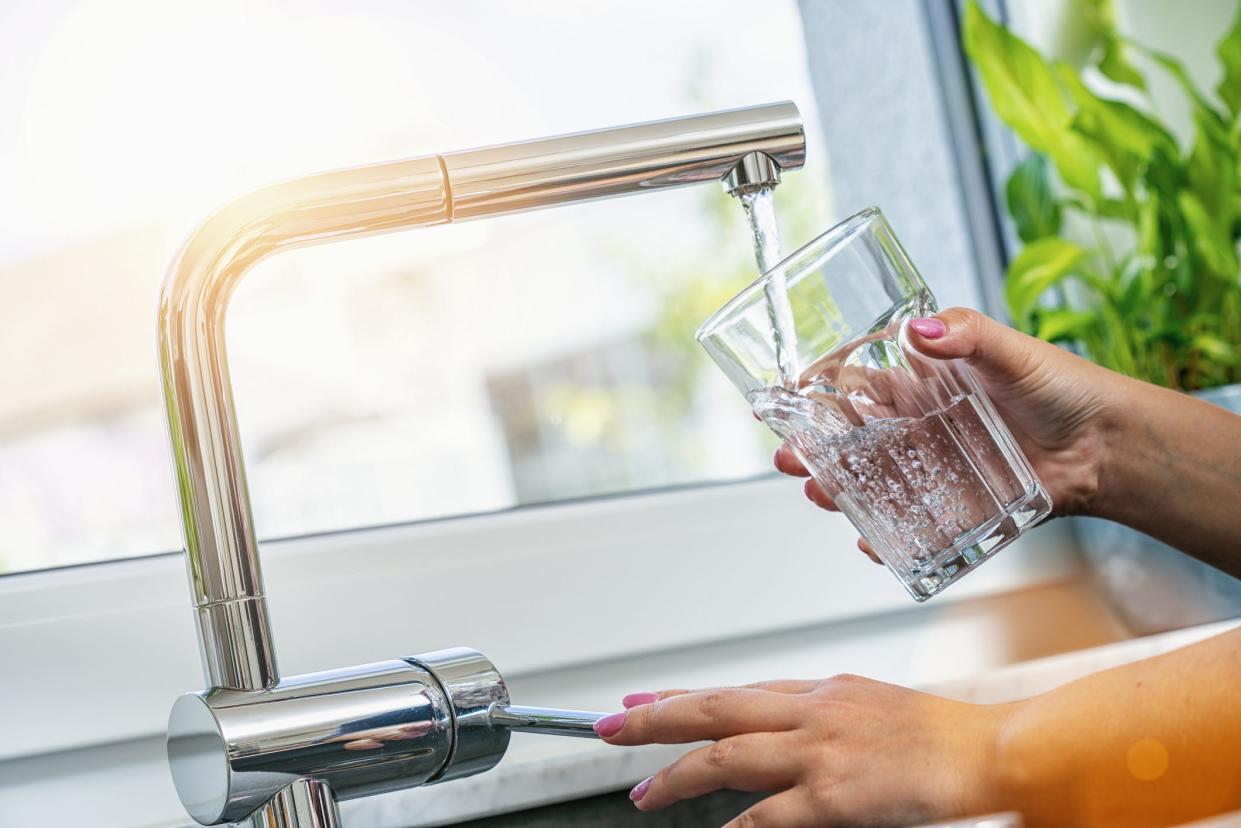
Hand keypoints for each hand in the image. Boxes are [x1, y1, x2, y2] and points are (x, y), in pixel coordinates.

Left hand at [594, 676, 1008, 825]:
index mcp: (819, 690)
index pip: (734, 689)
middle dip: (655, 718)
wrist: (990, 748)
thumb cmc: (937, 735)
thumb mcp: (867, 706)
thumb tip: (777, 725)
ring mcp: (820, 750)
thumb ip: (818, 714)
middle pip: (715, 708)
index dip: (681, 697)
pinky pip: (771, 813)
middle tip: (609, 727)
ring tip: (641, 791)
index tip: (640, 700)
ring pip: (727, 754)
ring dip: (677, 774)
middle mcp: (811, 711)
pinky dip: (738, 826)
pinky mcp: (837, 794)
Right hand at [774, 307, 1123, 561]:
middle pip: (847, 440)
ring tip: (819, 496)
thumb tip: (919, 330)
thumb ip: (967, 335)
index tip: (783, 399)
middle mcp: (917, 428)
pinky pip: (909, 525)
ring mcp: (931, 470)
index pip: (853, 385)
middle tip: (789, 459)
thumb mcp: (1011, 351)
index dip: (814, 391)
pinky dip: (884, 537)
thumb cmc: (1061, 389)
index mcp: (920, 384)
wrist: (1107, 447)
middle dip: (811, 450)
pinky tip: (869, 541)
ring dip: (837, 491)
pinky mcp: (953, 507)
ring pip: (869, 483)